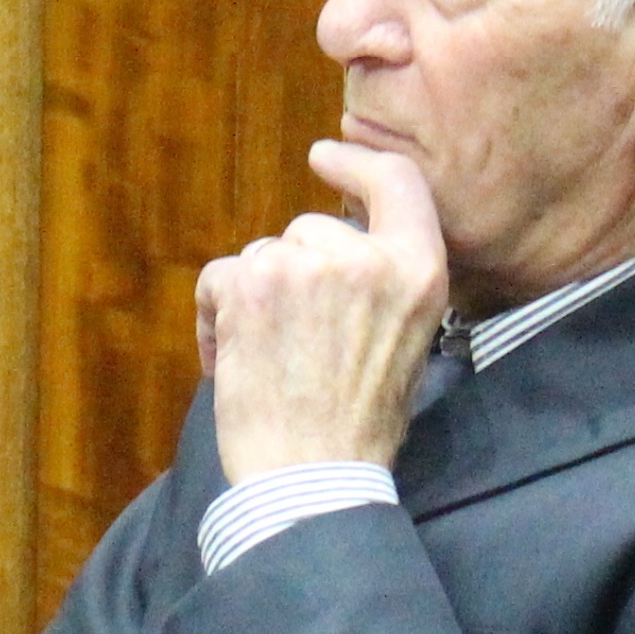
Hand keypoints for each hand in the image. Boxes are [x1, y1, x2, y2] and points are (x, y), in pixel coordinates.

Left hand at [192, 140, 451, 481]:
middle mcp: (365, 258)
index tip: (326, 156)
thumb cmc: (357, 425)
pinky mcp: (249, 285)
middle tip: (296, 340)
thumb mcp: (407, 341)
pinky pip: (219, 277)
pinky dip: (216, 316)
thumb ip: (383, 282)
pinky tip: (233, 363)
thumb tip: (338, 248)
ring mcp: (304, 266)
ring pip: (262, 256)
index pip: (397, 183)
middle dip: (292, 274)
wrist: (313, 477)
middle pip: (309, 230)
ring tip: (269, 362)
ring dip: (253, 299)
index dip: (358, 163)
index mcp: (419, 271)